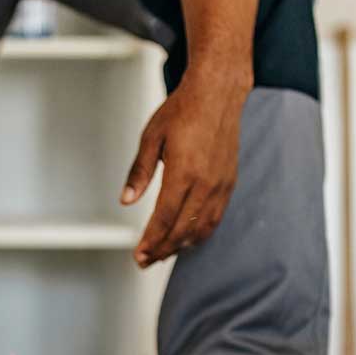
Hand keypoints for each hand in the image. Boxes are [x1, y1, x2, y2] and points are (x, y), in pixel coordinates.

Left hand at [121, 68, 246, 266]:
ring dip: (181, 246)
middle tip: (145, 261)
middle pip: (182, 229)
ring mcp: (220, 185)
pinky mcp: (229, 183)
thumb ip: (140, 172)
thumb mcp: (151, 138)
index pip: (165, 218)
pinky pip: (215, 218)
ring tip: (162, 253)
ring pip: (201, 228)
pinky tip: (186, 238)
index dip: (151, 240)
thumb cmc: (183, 110)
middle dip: (162, 249)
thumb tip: (127, 199)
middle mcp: (205, 183)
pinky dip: (199, 233)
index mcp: (183, 172)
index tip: (139, 254)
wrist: (218, 93)